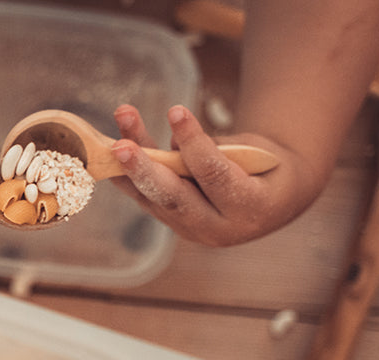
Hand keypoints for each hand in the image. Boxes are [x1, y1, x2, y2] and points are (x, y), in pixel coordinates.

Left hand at [108, 104, 323, 245]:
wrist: (271, 201)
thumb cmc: (267, 167)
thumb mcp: (256, 154)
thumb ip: (216, 152)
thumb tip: (170, 143)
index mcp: (251, 209)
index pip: (216, 175)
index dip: (194, 143)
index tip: (176, 111)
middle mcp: (216, 228)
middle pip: (174, 198)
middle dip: (145, 169)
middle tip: (121, 147)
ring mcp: (190, 229)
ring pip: (152, 197)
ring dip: (128, 166)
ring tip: (113, 138)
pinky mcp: (171, 222)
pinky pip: (144, 197)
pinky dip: (125, 175)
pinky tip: (107, 151)